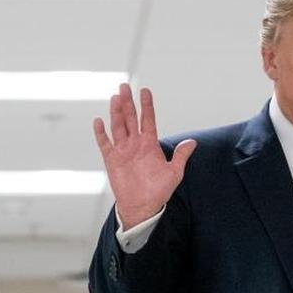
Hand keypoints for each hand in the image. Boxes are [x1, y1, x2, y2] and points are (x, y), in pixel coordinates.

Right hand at [92, 83, 195, 227]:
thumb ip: (181, 156)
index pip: (147, 119)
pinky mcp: (111, 160)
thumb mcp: (174, 173)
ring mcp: (122, 150)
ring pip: (118, 127)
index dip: (146, 106)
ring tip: (115, 97)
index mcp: (149, 144)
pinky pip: (105, 144)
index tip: (145, 91)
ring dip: (116, 112)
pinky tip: (99, 121)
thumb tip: (193, 142)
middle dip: (128, 103)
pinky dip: (101, 133)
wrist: (143, 207)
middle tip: (125, 86)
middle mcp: (135, 144)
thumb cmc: (158, 191)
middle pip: (130, 118)